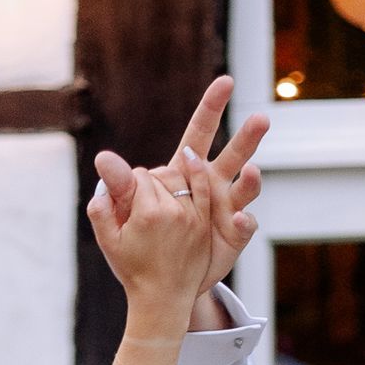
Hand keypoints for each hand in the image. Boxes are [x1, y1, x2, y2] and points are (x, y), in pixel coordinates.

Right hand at [85, 155, 217, 326]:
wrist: (163, 298)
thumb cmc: (133, 271)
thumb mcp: (109, 241)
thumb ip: (101, 207)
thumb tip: (101, 165)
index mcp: (147, 214)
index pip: (138, 176)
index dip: (129, 183)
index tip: (126, 198)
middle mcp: (172, 211)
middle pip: (158, 175)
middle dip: (147, 182)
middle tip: (140, 199)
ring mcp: (192, 216)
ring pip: (179, 177)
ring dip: (167, 177)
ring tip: (158, 187)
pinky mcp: (203, 223)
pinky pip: (202, 187)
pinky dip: (196, 171)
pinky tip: (189, 158)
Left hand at [94, 77, 265, 293]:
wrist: (163, 283)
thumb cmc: (143, 243)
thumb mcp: (127, 213)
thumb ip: (121, 186)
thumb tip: (102, 158)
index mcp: (186, 172)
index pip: (200, 132)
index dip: (213, 106)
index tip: (226, 82)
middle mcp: (212, 185)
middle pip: (232, 154)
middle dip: (249, 135)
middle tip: (263, 118)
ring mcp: (227, 209)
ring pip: (245, 188)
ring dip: (250, 180)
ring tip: (251, 172)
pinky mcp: (234, 236)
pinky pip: (244, 226)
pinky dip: (244, 222)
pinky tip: (240, 219)